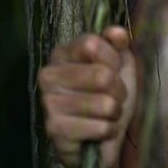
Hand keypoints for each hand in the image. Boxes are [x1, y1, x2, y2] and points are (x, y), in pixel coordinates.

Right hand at [38, 26, 135, 167]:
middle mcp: (48, 76)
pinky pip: (101, 128)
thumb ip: (117, 42)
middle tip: (115, 96)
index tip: (114, 68)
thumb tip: (117, 33)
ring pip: (105, 104)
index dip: (113, 59)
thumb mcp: (119, 62)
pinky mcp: (55, 131)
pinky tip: (100, 131)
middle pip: (102, 75)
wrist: (104, 134)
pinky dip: (109, 130)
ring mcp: (49, 104)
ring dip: (115, 111)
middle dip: (119, 89)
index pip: (92, 44)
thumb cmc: (110, 92)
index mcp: (62, 54)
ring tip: (107, 113)